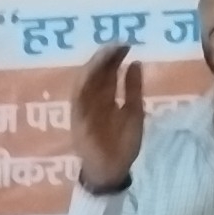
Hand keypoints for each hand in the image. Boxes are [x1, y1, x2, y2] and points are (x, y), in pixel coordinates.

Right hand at [68, 46, 147, 195]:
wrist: (113, 171)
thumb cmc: (123, 144)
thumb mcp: (134, 111)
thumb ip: (133, 89)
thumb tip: (135, 63)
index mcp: (105, 98)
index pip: (107, 73)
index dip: (114, 58)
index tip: (125, 45)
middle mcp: (93, 101)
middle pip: (95, 74)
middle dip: (104, 58)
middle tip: (118, 43)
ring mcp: (84, 110)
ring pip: (84, 82)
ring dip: (94, 67)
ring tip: (107, 53)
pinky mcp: (78, 121)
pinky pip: (78, 100)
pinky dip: (84, 85)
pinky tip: (92, 72)